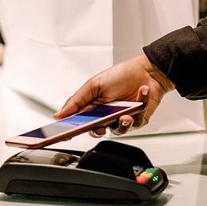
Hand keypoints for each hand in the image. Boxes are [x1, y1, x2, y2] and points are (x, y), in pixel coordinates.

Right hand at [55, 53, 174, 135]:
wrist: (147, 71)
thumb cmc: (121, 75)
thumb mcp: (94, 84)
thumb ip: (76, 100)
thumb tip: (59, 114)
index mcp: (92, 107)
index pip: (79, 123)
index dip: (72, 130)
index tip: (67, 134)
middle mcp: (105, 116)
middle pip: (96, 131)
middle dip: (98, 130)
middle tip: (99, 125)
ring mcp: (120, 119)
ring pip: (116, 131)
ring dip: (121, 122)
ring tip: (125, 113)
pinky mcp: (136, 121)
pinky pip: (134, 123)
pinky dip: (138, 109)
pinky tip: (140, 95)